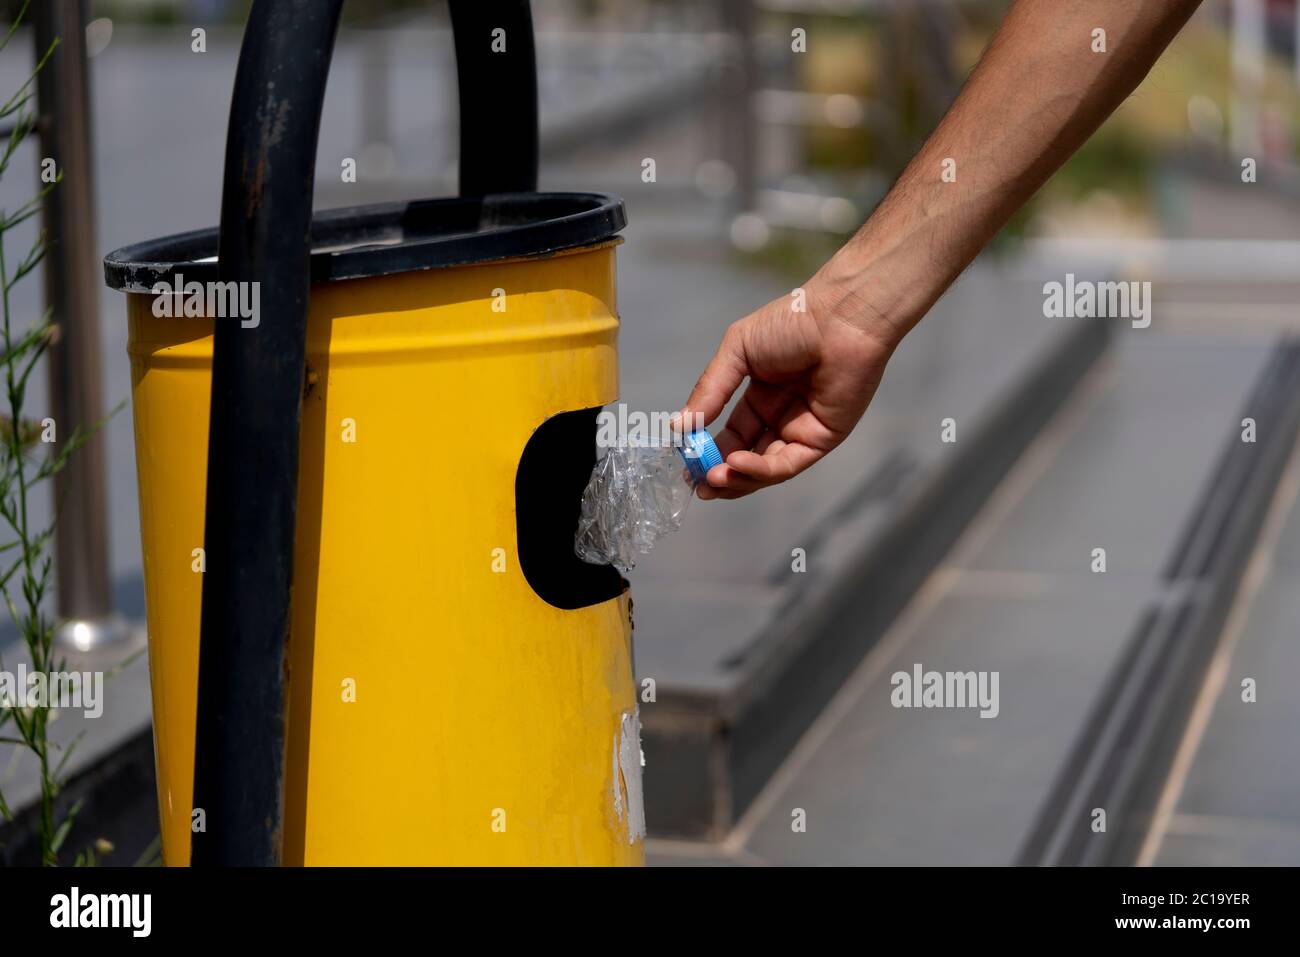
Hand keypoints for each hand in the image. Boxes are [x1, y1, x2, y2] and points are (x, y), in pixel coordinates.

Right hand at [679, 281, 897, 499]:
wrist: (840, 317)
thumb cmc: (791, 323)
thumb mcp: (737, 351)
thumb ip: (710, 390)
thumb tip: (678, 426)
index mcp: (762, 396)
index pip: (732, 435)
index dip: (708, 451)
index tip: (685, 465)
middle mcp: (782, 417)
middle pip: (747, 457)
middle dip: (720, 474)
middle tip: (696, 485)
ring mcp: (802, 430)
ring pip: (765, 468)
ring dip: (737, 478)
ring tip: (711, 479)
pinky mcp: (822, 439)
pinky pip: (787, 463)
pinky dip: (760, 469)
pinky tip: (736, 462)